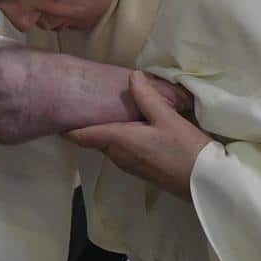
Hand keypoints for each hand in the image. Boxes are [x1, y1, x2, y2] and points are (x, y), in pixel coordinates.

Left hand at [66, 71, 211, 200]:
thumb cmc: (185, 150)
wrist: (204, 184)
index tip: (56, 112)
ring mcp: (127, 164)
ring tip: (99, 106)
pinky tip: (125, 122)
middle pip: (92, 138)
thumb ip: (147, 97)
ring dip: (100, 128)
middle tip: (79, 100)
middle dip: (84, 123)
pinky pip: (118, 148)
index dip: (67, 126)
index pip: (82, 135)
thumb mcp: (167, 118)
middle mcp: (117, 155)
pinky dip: (114, 135)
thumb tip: (132, 76)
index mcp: (118, 141)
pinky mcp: (139, 167)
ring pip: (106, 143)